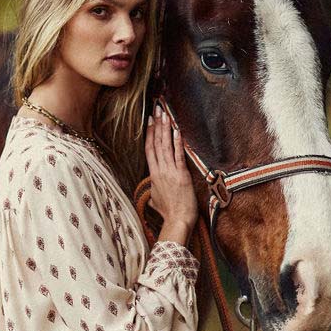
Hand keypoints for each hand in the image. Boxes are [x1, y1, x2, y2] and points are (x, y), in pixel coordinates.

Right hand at [145, 102, 196, 237]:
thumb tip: (152, 190)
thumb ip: (153, 191)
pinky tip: (176, 130)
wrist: (177, 221)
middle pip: (156, 143)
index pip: (149, 149)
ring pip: (165, 146)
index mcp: (153, 175)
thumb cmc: (168, 213)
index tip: (149, 121)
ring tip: (165, 114)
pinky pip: (178, 155)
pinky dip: (177, 142)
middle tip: (157, 109)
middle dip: (157, 125)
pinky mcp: (181, 175)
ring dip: (165, 129)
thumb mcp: (156, 200)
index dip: (149, 134)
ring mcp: (170, 172)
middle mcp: (160, 170)